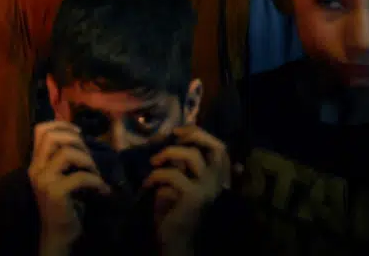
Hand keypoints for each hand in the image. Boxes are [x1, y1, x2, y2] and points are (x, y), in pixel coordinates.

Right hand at [28, 120, 107, 255]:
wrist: (58, 234)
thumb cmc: (64, 204)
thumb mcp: (59, 177)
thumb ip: (62, 159)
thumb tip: (80, 137)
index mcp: (35, 162)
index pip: (40, 130)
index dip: (62, 125)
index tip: (79, 132)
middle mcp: (35, 168)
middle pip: (52, 137)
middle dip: (76, 140)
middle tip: (89, 156)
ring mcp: (44, 180)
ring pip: (66, 153)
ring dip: (87, 160)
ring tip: (96, 172)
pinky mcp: (55, 193)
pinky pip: (79, 176)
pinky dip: (95, 180)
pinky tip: (102, 189)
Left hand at [147, 126, 231, 255]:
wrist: (173, 238)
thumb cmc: (173, 208)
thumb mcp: (179, 179)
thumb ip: (181, 162)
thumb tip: (173, 136)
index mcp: (217, 178)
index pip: (221, 148)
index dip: (200, 133)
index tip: (179, 131)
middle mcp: (219, 183)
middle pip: (217, 148)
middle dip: (194, 135)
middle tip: (173, 137)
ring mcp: (208, 190)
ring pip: (192, 156)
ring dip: (168, 153)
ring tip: (154, 162)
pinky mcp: (194, 198)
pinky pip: (173, 174)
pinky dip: (156, 175)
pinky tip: (148, 184)